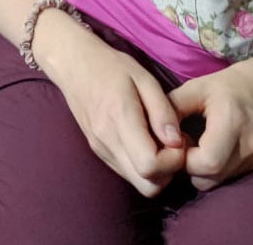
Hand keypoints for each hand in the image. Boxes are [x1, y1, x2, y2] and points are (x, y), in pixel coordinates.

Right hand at [46, 27, 187, 196]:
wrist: (73, 65)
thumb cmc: (111, 67)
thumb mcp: (144, 79)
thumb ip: (162, 111)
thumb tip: (177, 142)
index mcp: (120, 119)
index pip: (150, 166)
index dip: (173, 160)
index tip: (179, 139)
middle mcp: (108, 142)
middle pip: (147, 186)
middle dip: (168, 172)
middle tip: (172, 145)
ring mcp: (101, 150)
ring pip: (138, 183)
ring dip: (156, 171)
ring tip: (158, 140)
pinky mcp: (99, 151)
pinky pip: (127, 172)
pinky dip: (142, 166)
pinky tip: (144, 141)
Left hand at [168, 57, 252, 190]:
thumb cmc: (238, 82)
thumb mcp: (201, 86)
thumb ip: (173, 107)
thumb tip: (151, 130)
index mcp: (232, 122)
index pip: (205, 163)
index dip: (184, 159)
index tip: (178, 142)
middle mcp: (251, 145)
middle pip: (212, 179)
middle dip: (192, 169)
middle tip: (187, 147)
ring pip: (223, 181)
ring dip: (207, 170)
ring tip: (202, 145)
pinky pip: (237, 175)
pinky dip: (223, 167)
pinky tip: (219, 147)